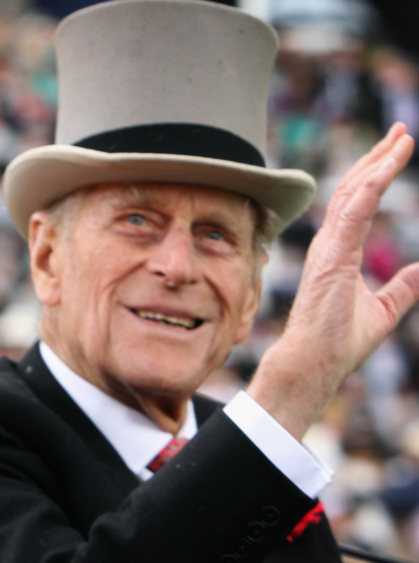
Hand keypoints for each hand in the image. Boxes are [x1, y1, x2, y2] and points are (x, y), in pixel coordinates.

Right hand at [249, 123, 418, 438]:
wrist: (313, 365)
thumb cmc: (337, 344)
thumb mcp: (384, 310)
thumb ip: (403, 288)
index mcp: (338, 252)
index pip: (359, 202)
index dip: (377, 173)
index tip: (397, 149)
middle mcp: (329, 243)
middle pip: (355, 189)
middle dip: (378, 158)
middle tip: (402, 132)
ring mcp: (328, 248)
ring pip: (354, 193)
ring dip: (378, 163)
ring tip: (401, 139)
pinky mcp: (332, 257)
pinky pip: (354, 212)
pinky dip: (372, 185)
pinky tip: (388, 166)